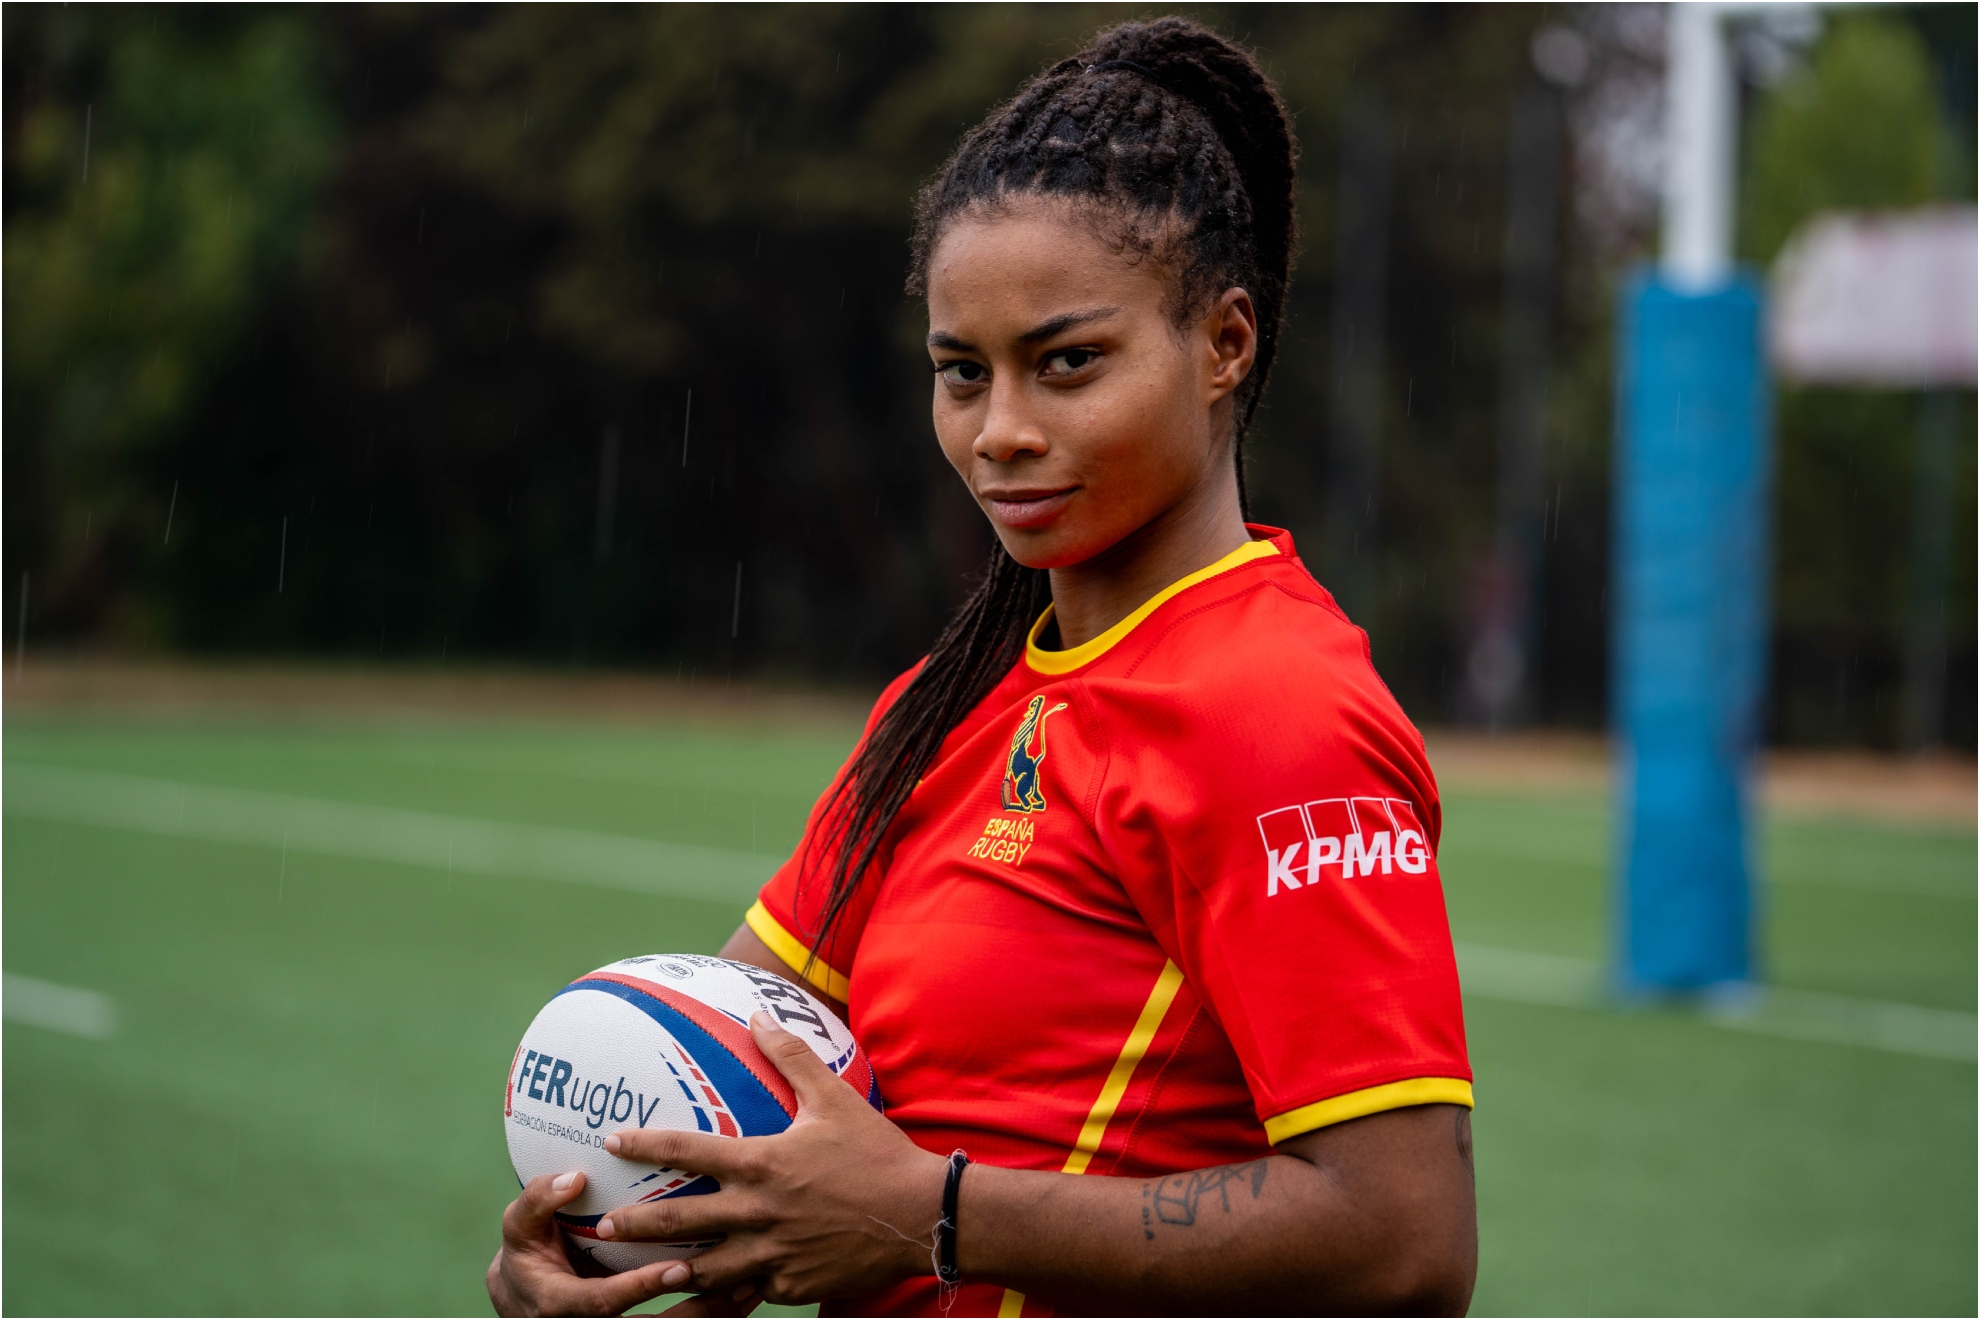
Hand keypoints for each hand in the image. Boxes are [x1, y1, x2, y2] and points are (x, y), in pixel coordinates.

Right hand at [487, 1170, 754, 1316]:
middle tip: (734, 1281)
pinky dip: (714, 1310)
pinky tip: (749, 1287)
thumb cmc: (528, 1251)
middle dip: (695, 1309)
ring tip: (753, 1285)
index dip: (640, 1289)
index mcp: (560, 1303)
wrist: (528, 1296)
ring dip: (713, 1312)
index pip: (605, 1303)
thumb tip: (574, 1177)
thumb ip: (539, 1201)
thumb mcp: (519, 1226)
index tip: (677, 1268)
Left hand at [593, 1011, 948, 1307]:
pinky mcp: (790, 1285)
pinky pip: (748, 1290)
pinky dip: (727, 1290)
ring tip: (644, 1273)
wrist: (920, 1215)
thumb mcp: (834, 1097)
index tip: (612, 1142)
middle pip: (679, 1221)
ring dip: (671, 1269)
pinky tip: (711, 1291)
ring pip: (706, 1269)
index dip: (646, 1144)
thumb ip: (791, 1056)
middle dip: (635, 1226)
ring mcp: (772, 1254)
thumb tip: (760, 1015)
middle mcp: (758, 1211)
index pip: (689, 1149)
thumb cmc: (876, 1152)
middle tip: (603, 1228)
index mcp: (763, 1163)